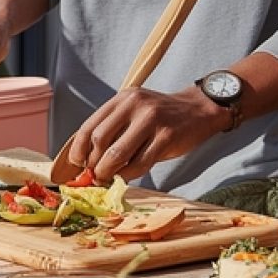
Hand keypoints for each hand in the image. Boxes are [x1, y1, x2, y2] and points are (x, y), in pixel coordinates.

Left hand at [69, 87, 228, 181]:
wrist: (199, 109)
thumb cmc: (161, 116)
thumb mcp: (134, 112)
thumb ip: (114, 129)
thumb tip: (88, 161)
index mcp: (122, 99)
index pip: (89, 126)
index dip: (78, 149)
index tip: (78, 164)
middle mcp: (134, 105)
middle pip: (100, 140)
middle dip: (93, 163)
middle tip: (95, 175)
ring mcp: (151, 120)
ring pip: (117, 153)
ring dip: (107, 172)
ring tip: (107, 179)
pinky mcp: (166, 136)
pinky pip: (140, 163)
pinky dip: (128, 175)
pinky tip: (126, 177)